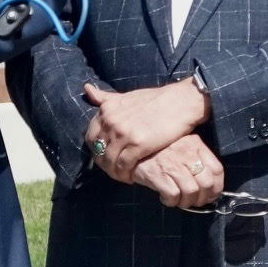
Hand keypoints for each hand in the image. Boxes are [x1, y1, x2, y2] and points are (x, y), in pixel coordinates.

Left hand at [85, 77, 212, 179]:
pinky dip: (125, 174)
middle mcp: (112, 121)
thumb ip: (106, 97)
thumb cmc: (156, 99)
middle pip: (99, 151)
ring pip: (110, 161)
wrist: (181, 102)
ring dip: (114, 172)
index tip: (105, 157)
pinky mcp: (138, 145)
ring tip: (123, 176)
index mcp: (107, 110)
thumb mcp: (126, 96)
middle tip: (114, 170)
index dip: (96, 150)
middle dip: (104, 164)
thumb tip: (86, 89)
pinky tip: (132, 177)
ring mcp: (124, 133)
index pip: (91, 137)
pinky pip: (123, 166)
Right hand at [133, 137, 228, 210]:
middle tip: (195, 201)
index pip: (217, 170)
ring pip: (191, 191)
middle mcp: (187, 154)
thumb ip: (195, 157)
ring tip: (180, 201)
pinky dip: (171, 201)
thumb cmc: (158, 148)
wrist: (131, 146)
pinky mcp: (157, 174)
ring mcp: (172, 164)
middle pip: (207, 184)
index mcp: (196, 145)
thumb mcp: (181, 144)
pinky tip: (166, 198)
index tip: (211, 194)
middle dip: (203, 198)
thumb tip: (208, 182)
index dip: (217, 187)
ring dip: (187, 202)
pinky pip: (173, 195)